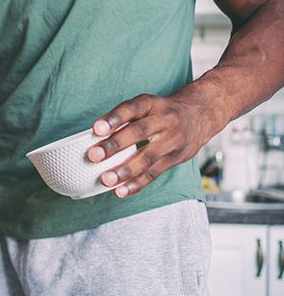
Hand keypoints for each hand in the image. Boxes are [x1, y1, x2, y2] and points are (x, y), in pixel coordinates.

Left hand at [85, 93, 217, 197]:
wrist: (201, 114)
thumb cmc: (163, 111)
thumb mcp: (147, 104)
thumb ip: (123, 117)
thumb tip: (92, 136)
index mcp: (152, 104)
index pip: (132, 108)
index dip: (114, 118)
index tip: (96, 128)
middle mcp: (164, 121)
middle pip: (139, 132)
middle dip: (115, 145)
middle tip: (94, 155)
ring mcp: (172, 141)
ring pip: (148, 157)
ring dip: (125, 170)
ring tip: (106, 179)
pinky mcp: (175, 158)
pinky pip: (155, 173)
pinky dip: (137, 184)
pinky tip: (121, 190)